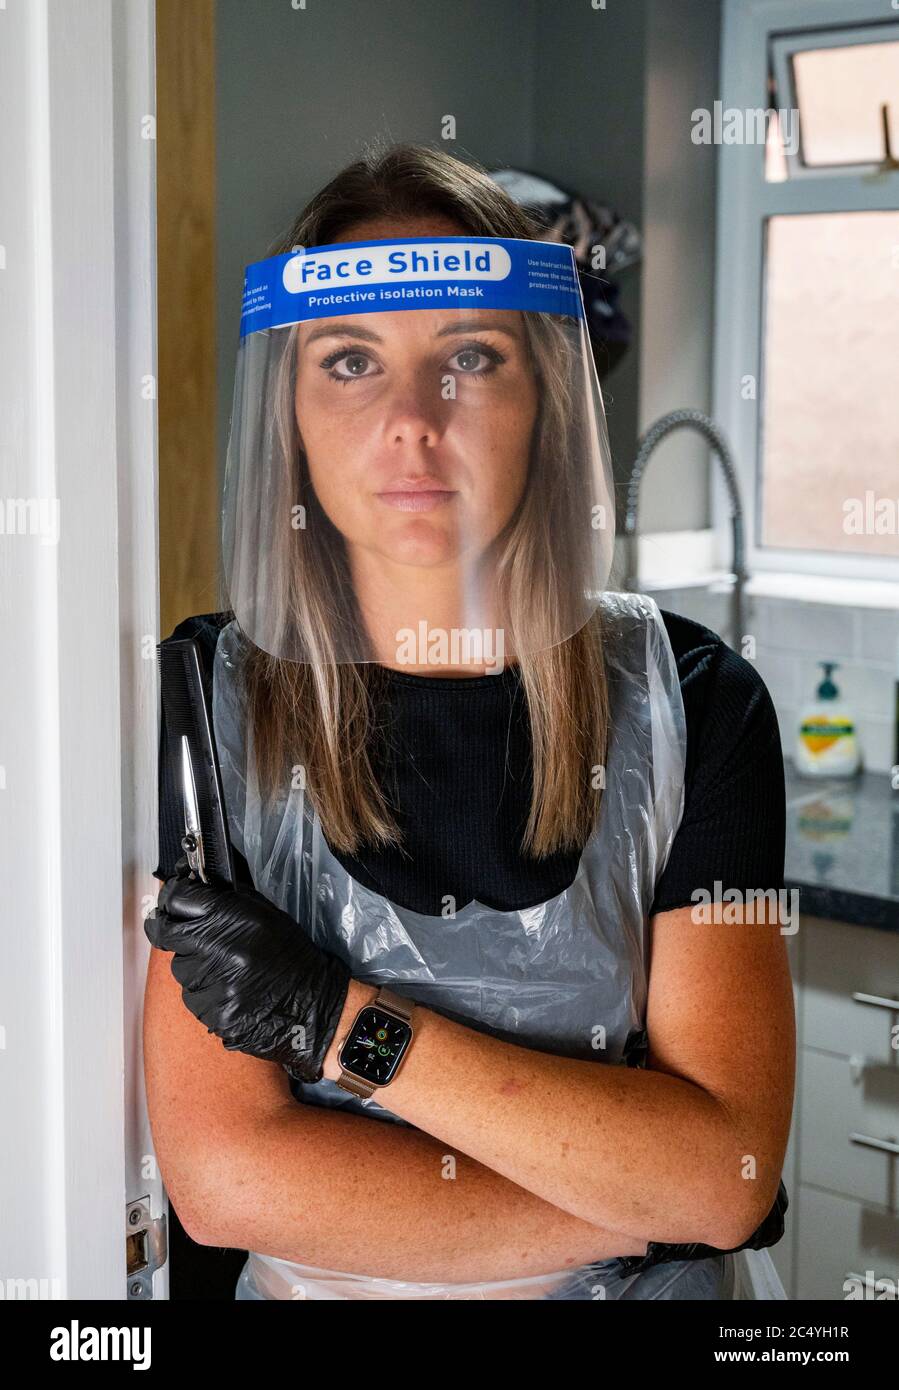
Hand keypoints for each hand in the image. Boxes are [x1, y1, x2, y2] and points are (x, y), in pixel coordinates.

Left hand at [146, 856, 350, 1083]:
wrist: (313, 1003)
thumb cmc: (290, 954)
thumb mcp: (264, 913)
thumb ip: (227, 899)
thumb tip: (195, 882)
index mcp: (231, 918)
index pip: (177, 899)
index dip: (171, 898)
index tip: (172, 901)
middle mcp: (217, 950)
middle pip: (168, 935)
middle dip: (175, 933)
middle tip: (191, 936)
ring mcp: (213, 986)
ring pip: (180, 970)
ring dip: (194, 967)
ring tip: (224, 970)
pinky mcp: (213, 1015)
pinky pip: (193, 999)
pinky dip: (205, 994)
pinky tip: (229, 992)